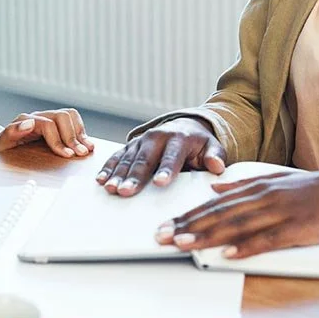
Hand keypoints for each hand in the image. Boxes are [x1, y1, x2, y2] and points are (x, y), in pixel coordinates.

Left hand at [0, 108, 93, 158]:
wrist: (3, 150)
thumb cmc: (3, 150)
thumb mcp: (1, 144)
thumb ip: (11, 133)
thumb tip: (29, 123)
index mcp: (26, 120)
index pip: (48, 124)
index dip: (59, 140)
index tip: (68, 155)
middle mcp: (39, 116)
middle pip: (62, 116)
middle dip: (72, 137)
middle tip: (80, 154)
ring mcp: (49, 119)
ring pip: (70, 115)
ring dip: (80, 132)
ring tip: (86, 149)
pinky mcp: (57, 125)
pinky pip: (73, 121)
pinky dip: (81, 132)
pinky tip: (86, 144)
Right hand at [95, 118, 225, 195]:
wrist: (185, 126)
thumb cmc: (199, 144)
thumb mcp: (212, 147)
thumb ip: (216, 157)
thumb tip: (217, 166)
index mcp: (179, 139)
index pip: (172, 156)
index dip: (166, 169)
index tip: (160, 183)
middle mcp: (158, 137)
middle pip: (145, 159)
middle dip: (135, 176)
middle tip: (126, 192)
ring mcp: (142, 141)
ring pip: (128, 159)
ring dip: (118, 174)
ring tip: (111, 189)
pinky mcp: (131, 145)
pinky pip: (117, 156)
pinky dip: (108, 168)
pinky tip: (101, 180)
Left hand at [154, 167, 318, 257]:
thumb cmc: (313, 189)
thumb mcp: (274, 180)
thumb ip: (243, 185)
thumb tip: (214, 189)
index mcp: (257, 187)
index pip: (215, 203)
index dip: (188, 215)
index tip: (165, 225)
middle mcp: (263, 197)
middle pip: (219, 214)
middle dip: (188, 226)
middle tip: (162, 236)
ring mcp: (280, 212)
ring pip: (237, 225)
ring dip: (208, 235)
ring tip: (184, 243)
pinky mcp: (297, 229)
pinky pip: (267, 239)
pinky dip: (246, 247)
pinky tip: (228, 254)